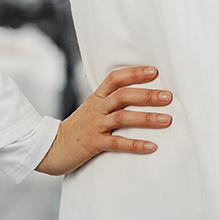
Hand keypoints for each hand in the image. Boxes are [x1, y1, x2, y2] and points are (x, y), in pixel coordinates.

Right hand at [34, 66, 172, 175]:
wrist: (50, 148)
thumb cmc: (77, 129)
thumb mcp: (91, 110)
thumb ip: (109, 101)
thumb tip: (138, 95)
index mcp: (96, 98)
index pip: (115, 79)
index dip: (134, 73)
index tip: (154, 71)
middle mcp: (96, 108)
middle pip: (123, 96)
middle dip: (147, 95)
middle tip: (168, 96)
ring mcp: (94, 126)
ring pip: (122, 117)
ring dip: (146, 118)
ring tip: (166, 120)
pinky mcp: (93, 144)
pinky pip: (117, 143)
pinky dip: (135, 144)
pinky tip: (151, 146)